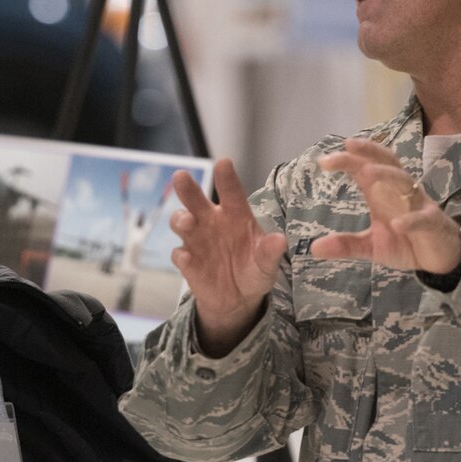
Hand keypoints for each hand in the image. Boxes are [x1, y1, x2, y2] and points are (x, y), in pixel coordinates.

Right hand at [169, 158, 286, 356]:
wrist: (238, 298)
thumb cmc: (254, 269)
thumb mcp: (267, 263)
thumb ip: (270, 251)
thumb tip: (280, 240)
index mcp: (235, 215)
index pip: (231, 192)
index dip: (226, 178)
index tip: (223, 163)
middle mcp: (212, 222)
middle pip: (195, 200)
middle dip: (187, 188)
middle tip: (181, 177)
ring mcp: (197, 240)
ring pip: (181, 222)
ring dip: (181, 220)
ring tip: (189, 222)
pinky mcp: (188, 261)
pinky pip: (180, 254)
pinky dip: (182, 255)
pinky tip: (187, 258)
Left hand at [314, 138, 460, 273]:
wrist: (440, 257)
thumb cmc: (405, 241)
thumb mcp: (371, 246)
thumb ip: (345, 244)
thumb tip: (313, 248)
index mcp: (382, 193)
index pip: (365, 166)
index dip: (348, 159)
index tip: (323, 160)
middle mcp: (400, 192)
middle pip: (387, 163)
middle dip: (368, 152)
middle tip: (346, 148)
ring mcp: (418, 205)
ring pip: (405, 182)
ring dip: (387, 176)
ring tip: (368, 173)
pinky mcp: (432, 223)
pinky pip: (422, 218)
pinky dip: (410, 219)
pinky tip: (397, 223)